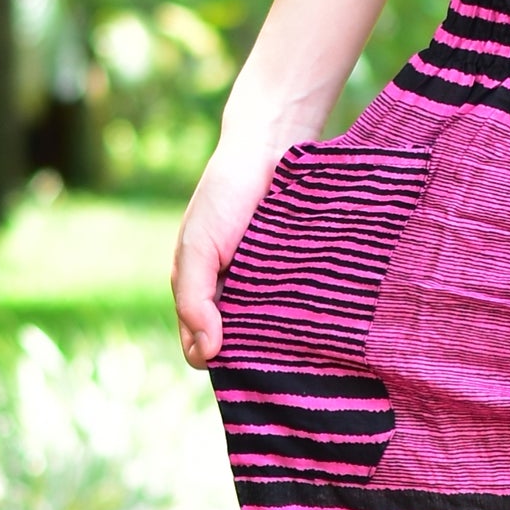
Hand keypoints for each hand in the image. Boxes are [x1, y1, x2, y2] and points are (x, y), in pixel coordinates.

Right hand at [172, 131, 296, 366]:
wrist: (270, 150)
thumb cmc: (225, 196)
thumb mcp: (198, 249)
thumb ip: (194, 300)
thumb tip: (207, 355)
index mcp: (200, 292)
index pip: (201, 347)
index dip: (213, 358)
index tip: (236, 360)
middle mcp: (232, 295)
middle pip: (237, 347)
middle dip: (249, 356)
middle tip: (271, 352)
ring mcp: (267, 288)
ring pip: (270, 334)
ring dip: (278, 340)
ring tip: (295, 338)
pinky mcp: (298, 277)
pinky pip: (299, 309)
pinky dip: (303, 317)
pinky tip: (314, 320)